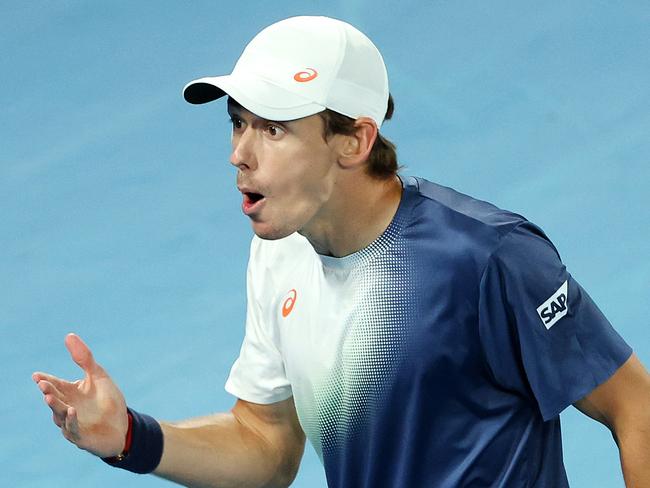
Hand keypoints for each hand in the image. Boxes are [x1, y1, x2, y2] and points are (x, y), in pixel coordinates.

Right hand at [33, 333, 127, 457]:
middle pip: (55, 398)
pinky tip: (71, 410)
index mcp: (70, 392)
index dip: (45, 380)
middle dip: (48, 391)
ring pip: (60, 414)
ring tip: (49, 396)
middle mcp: (67, 407)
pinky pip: (73, 428)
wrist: (122, 425)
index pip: (55, 384)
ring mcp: (72, 423)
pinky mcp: (81, 436)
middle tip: (42, 383)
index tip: (36, 375)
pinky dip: (71, 420)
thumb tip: (68, 335)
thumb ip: (84, 358)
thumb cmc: (108, 400)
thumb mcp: (98, 376)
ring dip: (55, 406)